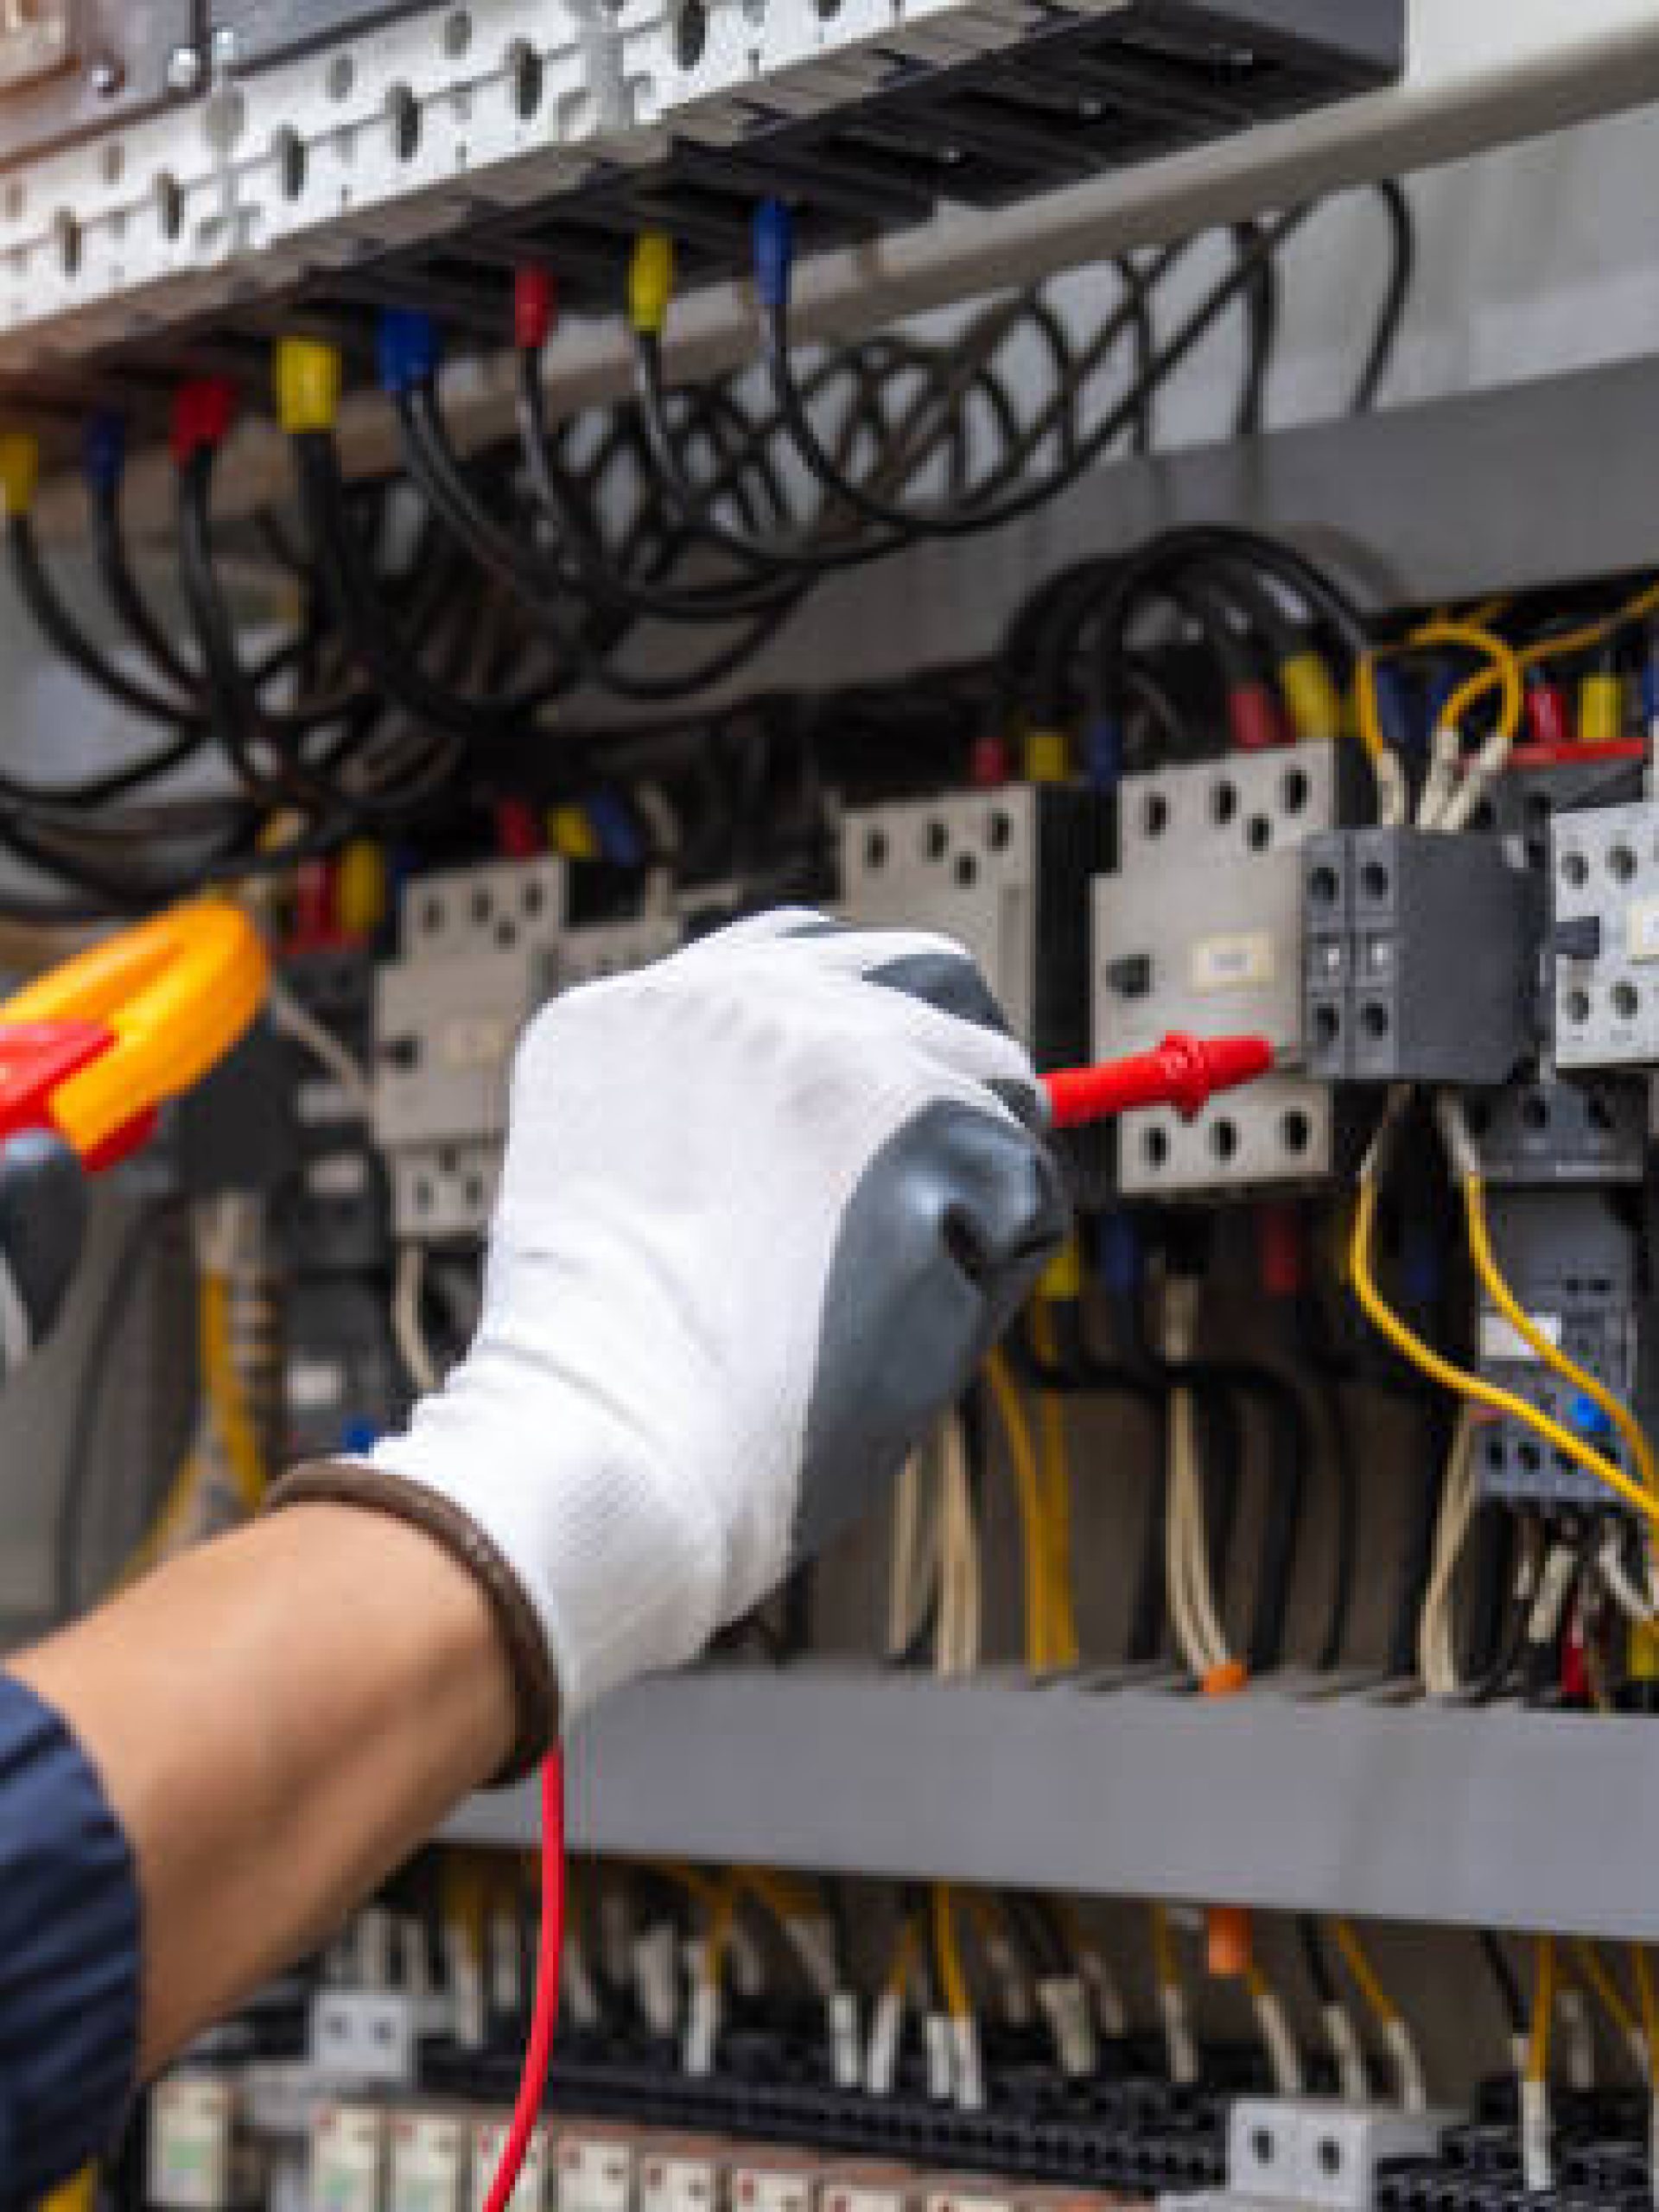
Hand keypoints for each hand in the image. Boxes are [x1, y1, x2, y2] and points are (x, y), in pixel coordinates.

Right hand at [273, 912, 1065, 1759]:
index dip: (876, 1033)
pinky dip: (992, 1276)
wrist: (610, 1459)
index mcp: (634, 1015)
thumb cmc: (621, 1381)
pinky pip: (1029, 1195)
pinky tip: (892, 1326)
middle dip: (962, 1075)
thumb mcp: (635, 1200)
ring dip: (970, 1191)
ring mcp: (827, 1050)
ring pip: (996, 1085)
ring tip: (867, 1298)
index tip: (892, 1111)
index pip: (804, 957)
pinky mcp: (918, 1124)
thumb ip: (731, 1122)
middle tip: (951, 1194)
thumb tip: (895, 1102)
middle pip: (929, 974)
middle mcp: (727, 1000)